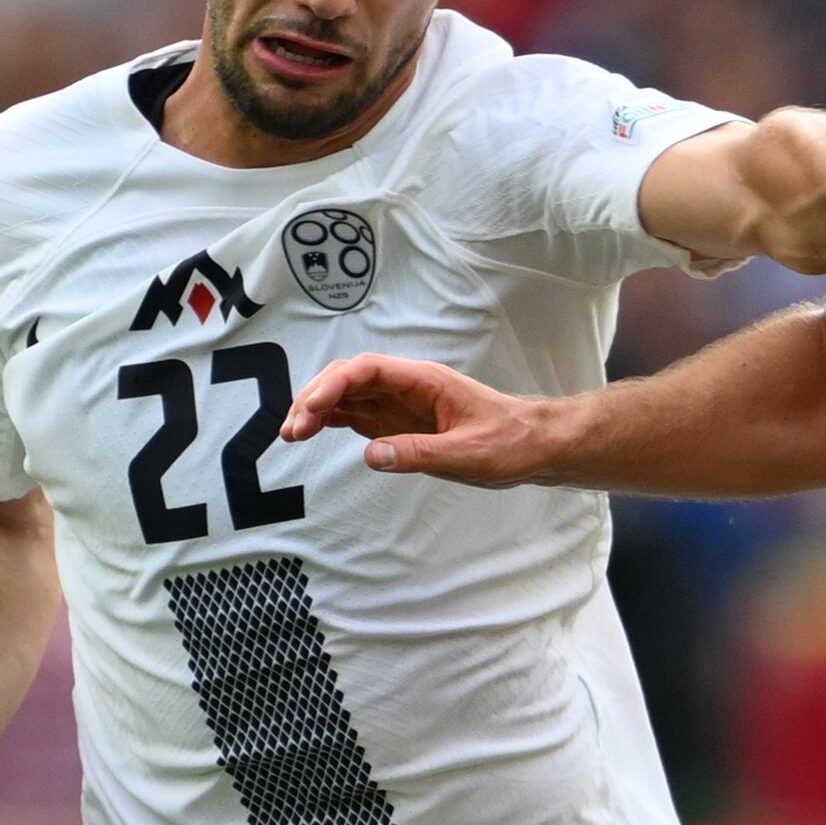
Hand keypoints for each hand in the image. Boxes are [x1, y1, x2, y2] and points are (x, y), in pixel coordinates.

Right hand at [282, 352, 574, 484]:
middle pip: (348, 378)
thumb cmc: (510, 443)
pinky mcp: (399, 423)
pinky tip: (309, 433)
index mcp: (424, 381)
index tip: (311, 408)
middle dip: (315, 397)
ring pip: (347, 396)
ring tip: (291, 435)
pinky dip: (330, 421)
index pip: (367, 370)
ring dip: (316, 410)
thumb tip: (370, 454)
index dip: (333, 385)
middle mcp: (407, 386)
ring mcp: (401, 404)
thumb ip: (419, 453)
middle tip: (293, 431)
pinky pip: (357, 415)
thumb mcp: (469, 454)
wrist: (534, 446)